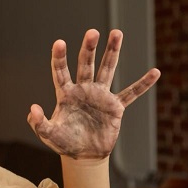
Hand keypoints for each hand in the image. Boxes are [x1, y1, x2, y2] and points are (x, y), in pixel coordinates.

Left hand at [27, 29, 159, 159]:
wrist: (84, 155)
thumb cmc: (63, 143)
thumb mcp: (48, 134)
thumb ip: (38, 123)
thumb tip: (32, 108)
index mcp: (66, 93)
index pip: (61, 71)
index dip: (59, 57)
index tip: (59, 42)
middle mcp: (83, 89)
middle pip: (86, 64)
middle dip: (89, 48)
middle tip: (92, 32)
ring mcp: (100, 96)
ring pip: (107, 69)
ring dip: (112, 52)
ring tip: (117, 32)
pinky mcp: (115, 107)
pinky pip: (131, 93)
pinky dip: (143, 84)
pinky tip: (155, 72)